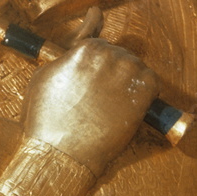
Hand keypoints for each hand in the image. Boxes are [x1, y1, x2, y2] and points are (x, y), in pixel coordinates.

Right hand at [21, 39, 158, 176]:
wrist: (63, 150)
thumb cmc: (48, 116)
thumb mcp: (43, 76)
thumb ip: (63, 60)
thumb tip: (72, 56)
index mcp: (85, 49)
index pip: (101, 45)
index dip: (99, 63)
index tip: (98, 76)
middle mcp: (108, 56)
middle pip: (120, 55)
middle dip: (114, 71)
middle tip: (106, 92)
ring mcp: (127, 74)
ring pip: (137, 67)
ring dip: (130, 80)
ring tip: (117, 100)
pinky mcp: (143, 94)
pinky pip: (153, 83)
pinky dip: (148, 91)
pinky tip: (135, 103)